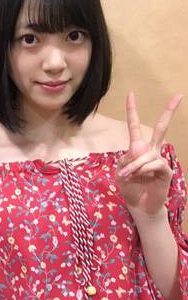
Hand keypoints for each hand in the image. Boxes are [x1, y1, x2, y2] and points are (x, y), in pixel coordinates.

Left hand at [116, 92, 181, 217]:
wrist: (139, 204)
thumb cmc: (129, 186)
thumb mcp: (120, 172)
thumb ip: (125, 160)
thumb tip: (136, 154)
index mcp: (137, 148)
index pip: (134, 126)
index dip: (132, 111)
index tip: (130, 94)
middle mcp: (150, 150)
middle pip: (160, 128)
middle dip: (169, 112)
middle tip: (178, 95)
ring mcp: (159, 160)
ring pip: (149, 154)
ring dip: (135, 165)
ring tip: (128, 175)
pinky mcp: (166, 170)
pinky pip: (155, 164)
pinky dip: (144, 169)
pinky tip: (141, 175)